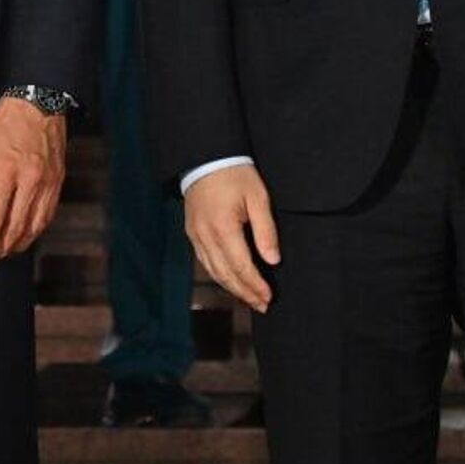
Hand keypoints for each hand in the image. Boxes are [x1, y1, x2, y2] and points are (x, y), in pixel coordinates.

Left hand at [0, 96, 66, 263]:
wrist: (38, 103)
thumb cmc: (4, 123)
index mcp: (5, 171)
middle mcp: (28, 180)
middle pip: (16, 226)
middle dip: (2, 246)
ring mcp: (46, 182)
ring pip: (35, 224)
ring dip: (20, 242)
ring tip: (6, 251)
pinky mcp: (58, 181)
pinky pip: (48, 213)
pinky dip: (36, 228)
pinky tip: (26, 234)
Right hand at [184, 163, 279, 312]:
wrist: (205, 158)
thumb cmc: (236, 175)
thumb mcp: (258, 198)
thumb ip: (266, 231)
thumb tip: (273, 260)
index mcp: (223, 228)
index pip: (241, 266)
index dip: (255, 285)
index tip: (269, 297)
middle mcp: (205, 235)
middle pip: (226, 274)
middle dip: (245, 292)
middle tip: (262, 305)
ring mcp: (195, 234)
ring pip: (213, 270)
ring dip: (231, 287)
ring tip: (249, 298)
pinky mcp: (191, 232)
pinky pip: (204, 260)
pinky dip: (218, 274)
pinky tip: (229, 280)